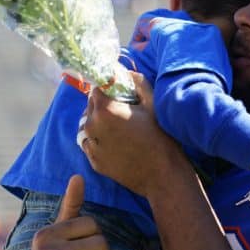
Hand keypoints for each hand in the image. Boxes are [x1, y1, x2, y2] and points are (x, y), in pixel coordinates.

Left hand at [81, 72, 186, 196]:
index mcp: (105, 109)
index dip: (107, 86)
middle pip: (91, 105)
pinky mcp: (94, 161)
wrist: (162, 176)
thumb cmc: (161, 138)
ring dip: (98, 121)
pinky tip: (117, 142)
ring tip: (119, 127)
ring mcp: (91, 145)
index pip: (96, 87)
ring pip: (88, 124)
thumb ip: (138, 83)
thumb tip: (128, 72)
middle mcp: (92, 126)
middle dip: (104, 103)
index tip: (118, 90)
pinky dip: (99, 138)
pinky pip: (90, 142)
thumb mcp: (153, 105)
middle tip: (123, 109)